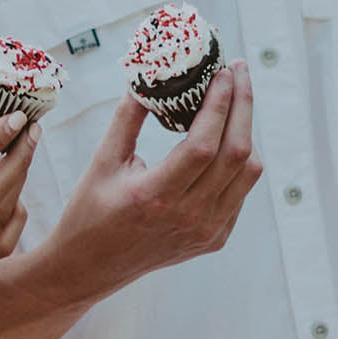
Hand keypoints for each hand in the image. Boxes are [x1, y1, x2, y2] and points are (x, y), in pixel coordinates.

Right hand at [49, 62, 261, 307]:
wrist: (91, 267)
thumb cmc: (90, 211)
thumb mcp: (102, 161)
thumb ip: (127, 117)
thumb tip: (148, 76)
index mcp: (155, 196)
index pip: (203, 144)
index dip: (219, 104)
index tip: (222, 72)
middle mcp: (188, 217)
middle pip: (236, 154)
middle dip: (243, 105)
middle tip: (239, 71)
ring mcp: (206, 231)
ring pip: (247, 173)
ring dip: (245, 130)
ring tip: (233, 99)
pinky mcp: (214, 238)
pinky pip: (240, 192)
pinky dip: (238, 159)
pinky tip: (224, 136)